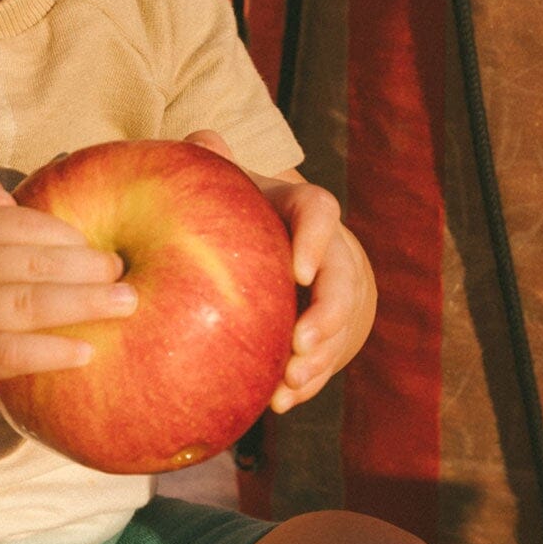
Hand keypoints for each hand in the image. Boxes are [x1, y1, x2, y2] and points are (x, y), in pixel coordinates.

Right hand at [0, 166, 138, 405]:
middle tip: (124, 274)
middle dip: (87, 267)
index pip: (20, 224)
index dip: (66, 234)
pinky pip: (13, 354)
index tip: (100, 246)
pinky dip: (51, 352)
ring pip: (29, 305)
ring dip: (84, 303)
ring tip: (125, 304)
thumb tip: (15, 194)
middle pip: (33, 263)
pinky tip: (86, 351)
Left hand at [185, 130, 375, 412]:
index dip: (314, 239)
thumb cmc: (240, 213)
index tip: (298, 270)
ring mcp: (334, 295)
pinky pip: (326, 360)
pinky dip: (305, 382)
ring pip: (340, 328)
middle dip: (327, 316)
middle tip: (300, 344)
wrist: (272, 245)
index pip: (319, 213)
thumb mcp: (230, 187)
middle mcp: (328, 252)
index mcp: (300, 209)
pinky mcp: (330, 334)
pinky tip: (277, 403)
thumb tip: (199, 140)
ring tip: (289, 385)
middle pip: (343, 281)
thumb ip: (214, 165)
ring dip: (318, 360)